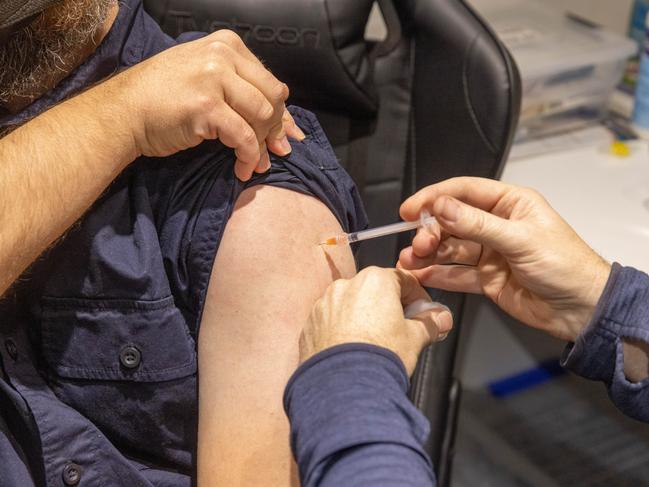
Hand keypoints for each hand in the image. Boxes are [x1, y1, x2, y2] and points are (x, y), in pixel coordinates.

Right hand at [114, 29, 304, 179]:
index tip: (281, 137)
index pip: (270, 81)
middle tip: (271, 152)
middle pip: (272, 97)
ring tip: (254, 163)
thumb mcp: (206, 78)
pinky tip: (242, 168)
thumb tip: (288, 127)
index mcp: (227, 45)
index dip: (279, 114)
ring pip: (262, 115)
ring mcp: (214, 79)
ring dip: (262, 145)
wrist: (124, 110)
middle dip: (275, 129)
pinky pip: (244, 137)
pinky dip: (248, 157)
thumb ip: (242, 91)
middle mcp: (223, 56)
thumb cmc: (163, 97)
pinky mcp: (206, 107)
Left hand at [300, 267, 452, 374]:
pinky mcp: (310, 324)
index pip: (404, 279)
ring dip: (363, 317)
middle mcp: (346, 286)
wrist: (343, 387)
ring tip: (374, 343)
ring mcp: (324, 304)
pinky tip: (353, 350)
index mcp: (375, 280)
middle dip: (390, 307)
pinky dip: (342, 330)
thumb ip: (430, 323)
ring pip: (351, 305)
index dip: (418, 297)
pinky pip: (331, 321)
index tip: (424, 312)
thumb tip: (442, 318)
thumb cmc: (380, 357)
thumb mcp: (416, 338)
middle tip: (402, 330)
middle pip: (375, 290)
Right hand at [398, 177, 611, 340]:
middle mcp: (497, 225)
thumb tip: (441, 207)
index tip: (410, 209)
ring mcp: (490, 253)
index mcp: (510, 204)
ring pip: (451, 249)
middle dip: (430, 232)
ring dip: (428, 254)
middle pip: (452, 222)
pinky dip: (438, 274)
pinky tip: (421, 275)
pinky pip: (457, 274)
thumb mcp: (520, 239)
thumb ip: (477, 224)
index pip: (464, 192)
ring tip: (409, 262)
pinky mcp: (487, 278)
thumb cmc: (565, 265)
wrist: (583, 310)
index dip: (435, 198)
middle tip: (418, 245)